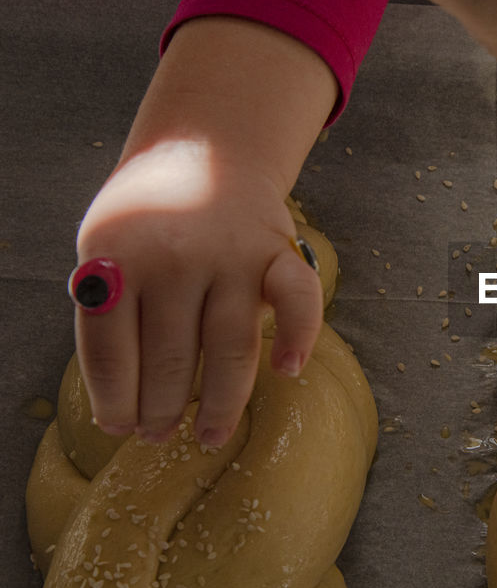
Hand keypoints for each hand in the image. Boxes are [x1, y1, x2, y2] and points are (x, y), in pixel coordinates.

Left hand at [72, 16, 333, 446]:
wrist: (205, 151)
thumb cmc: (149, 218)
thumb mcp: (105, 247)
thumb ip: (108, 311)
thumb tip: (123, 404)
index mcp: (117, 255)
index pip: (110, 350)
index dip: (115, 400)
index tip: (120, 428)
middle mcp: (175, 254)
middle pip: (168, 356)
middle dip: (161, 408)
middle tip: (159, 436)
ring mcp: (232, 253)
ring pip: (230, 347)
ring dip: (221, 402)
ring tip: (210, 435)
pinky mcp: (280, 250)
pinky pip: (298, 301)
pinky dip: (299, 336)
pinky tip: (289, 371)